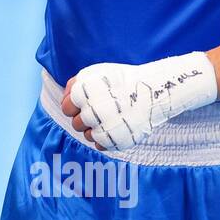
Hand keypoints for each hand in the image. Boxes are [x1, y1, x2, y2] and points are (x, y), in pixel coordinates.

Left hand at [61, 53, 217, 151]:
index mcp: (83, 93)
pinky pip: (100, 146)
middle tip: (100, 111)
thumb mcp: (96, 74)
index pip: (66, 108)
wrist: (154, 90)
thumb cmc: (122, 81)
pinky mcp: (115, 140)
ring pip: (87, 136)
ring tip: (110, 118)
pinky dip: (106, 139)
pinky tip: (115, 127)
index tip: (83, 105)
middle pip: (76, 124)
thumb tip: (65, 98)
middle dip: (84, 119)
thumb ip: (75, 85)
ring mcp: (104, 127)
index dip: (73, 107)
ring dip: (95, 129)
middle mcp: (91, 111)